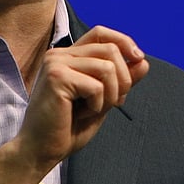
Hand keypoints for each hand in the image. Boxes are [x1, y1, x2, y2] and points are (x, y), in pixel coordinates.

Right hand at [0, 25, 149, 183]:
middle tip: (112, 103)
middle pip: (110, 50)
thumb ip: (121, 80)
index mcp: (68, 56)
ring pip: (107, 67)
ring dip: (110, 95)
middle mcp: (60, 54)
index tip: (139, 60)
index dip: (124, 42)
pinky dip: (97, 105)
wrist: (41, 150)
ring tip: (93, 110)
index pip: (101, 33)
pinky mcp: (56, 77)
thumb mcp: (103, 100)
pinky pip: (96, 86)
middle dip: (123, 80)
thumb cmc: (68, 128)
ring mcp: (56, 63)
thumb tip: (142, 61)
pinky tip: (79, 114)